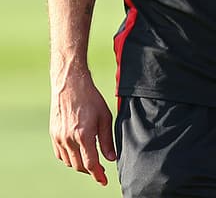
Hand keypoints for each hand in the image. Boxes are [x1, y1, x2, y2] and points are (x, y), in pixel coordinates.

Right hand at [49, 69, 115, 185]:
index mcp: (83, 135)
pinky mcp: (53, 134)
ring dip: (80, 165)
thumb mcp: (105, 118)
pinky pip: (60, 154)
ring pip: (69, 162)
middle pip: (79, 166)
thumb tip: (110, 158)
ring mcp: (59, 137)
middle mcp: (68, 139)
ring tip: (91, 162)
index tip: (104, 181)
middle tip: (100, 172)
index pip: (90, 164)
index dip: (98, 175)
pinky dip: (69, 158)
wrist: (70, 86)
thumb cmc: (91, 99)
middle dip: (90, 171)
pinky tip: (77, 154)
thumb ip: (107, 140)